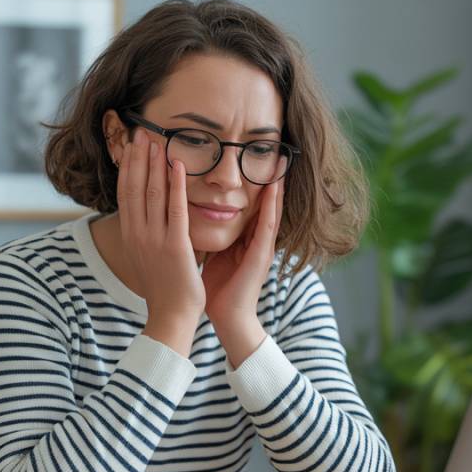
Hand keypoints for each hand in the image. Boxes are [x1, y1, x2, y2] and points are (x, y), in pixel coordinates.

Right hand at [117, 128, 204, 355]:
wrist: (172, 317)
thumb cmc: (165, 289)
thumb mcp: (148, 256)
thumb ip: (148, 234)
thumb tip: (148, 217)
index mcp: (131, 236)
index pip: (126, 194)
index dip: (128, 167)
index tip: (131, 146)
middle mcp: (138, 235)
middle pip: (135, 187)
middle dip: (138, 158)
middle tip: (142, 131)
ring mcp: (154, 240)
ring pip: (153, 193)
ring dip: (155, 164)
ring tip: (158, 139)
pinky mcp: (175, 246)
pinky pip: (175, 209)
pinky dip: (176, 185)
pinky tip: (178, 165)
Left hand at [202, 173, 284, 367]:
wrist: (227, 319)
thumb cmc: (217, 291)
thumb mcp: (211, 254)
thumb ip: (209, 237)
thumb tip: (191, 218)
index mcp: (242, 239)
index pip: (247, 205)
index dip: (248, 182)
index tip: (245, 158)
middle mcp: (255, 240)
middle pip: (263, 203)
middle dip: (267, 178)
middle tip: (274, 152)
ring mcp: (261, 248)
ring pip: (270, 210)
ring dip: (276, 187)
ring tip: (280, 163)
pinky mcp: (261, 256)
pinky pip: (267, 227)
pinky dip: (271, 207)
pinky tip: (274, 190)